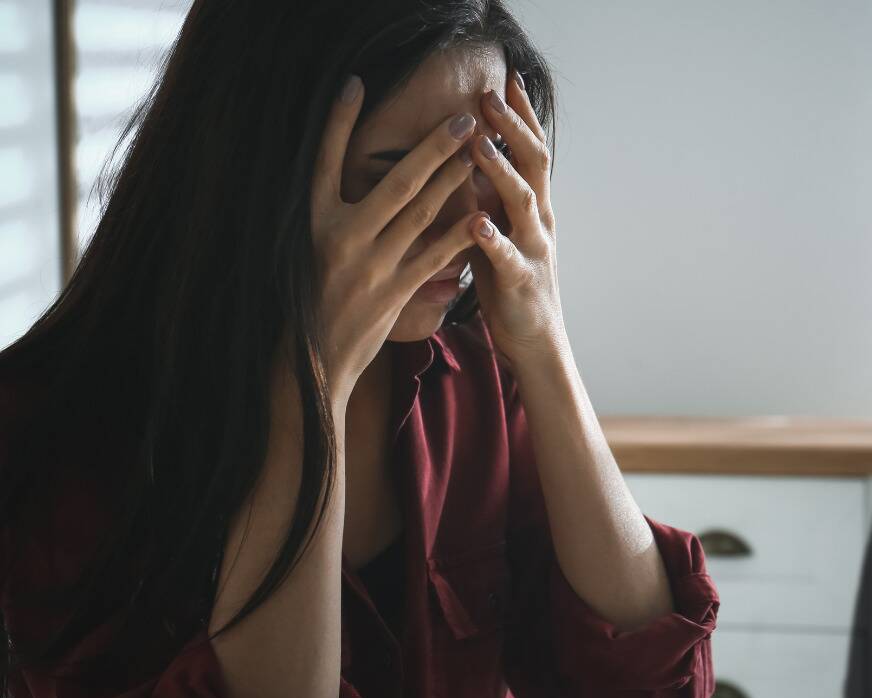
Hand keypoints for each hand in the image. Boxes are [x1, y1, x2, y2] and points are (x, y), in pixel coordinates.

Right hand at [306, 75, 484, 406]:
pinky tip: (483, 213)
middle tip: (463, 118)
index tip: (356, 82)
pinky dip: (460, 235)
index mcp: (313, 220)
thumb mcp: (307, 247)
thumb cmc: (311, 295)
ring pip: (421, 213)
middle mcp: (341, 237)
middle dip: (433, 147)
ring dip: (454, 179)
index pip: (324, 159)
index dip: (338, 121)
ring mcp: (370, 266)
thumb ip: (332, 211)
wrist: (312, 358)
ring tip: (478, 152)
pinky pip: (434, 257)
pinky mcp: (394, 293)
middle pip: (395, 182)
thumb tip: (348, 172)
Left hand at [464, 70, 565, 370]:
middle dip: (512, 128)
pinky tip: (477, 223)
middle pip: (534, 164)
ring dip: (501, 171)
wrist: (537, 342)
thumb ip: (492, 199)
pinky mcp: (521, 283)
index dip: (522, 116)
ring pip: (524, 203)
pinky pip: (507, 258)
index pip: (533, 150)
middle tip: (489, 96)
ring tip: (480, 144)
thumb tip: (467, 161)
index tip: (507, 80)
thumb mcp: (504, 233)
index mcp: (535, 209)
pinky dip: (492, 239)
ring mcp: (535, 251)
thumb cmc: (512, 286)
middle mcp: (541, 222)